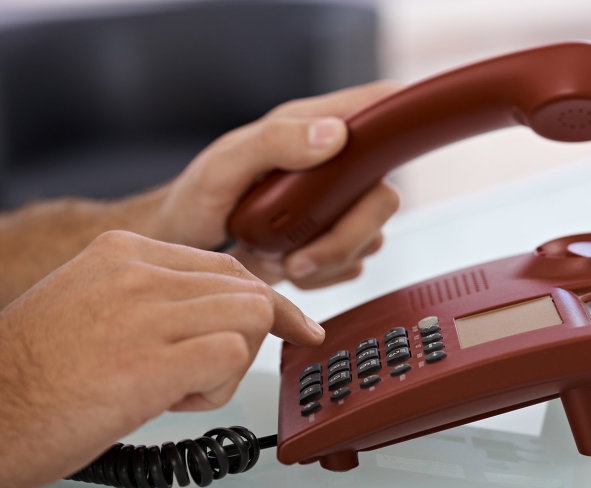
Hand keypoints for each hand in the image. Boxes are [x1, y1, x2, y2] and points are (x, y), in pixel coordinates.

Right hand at [0, 230, 323, 487]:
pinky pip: (233, 356)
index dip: (265, 304)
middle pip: (248, 291)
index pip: (228, 267)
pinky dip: (218, 389)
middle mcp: (139, 272)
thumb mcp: (93, 305)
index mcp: (125, 252)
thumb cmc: (36, 373)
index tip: (293, 325)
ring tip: (177, 388)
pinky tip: (172, 401)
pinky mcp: (152, 360)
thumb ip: (156, 296)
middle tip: (206, 374)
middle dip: (246, 340)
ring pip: (251, 319)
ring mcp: (146, 312)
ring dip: (230, 365)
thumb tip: (222, 310)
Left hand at [154, 81, 401, 287]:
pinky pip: (353, 266)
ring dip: (324, 261)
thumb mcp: (223, 166)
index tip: (404, 137)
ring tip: (276, 256)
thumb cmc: (197, 197)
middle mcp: (335, 165)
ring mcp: (337, 206)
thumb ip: (274, 143)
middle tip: (296, 255)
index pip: (379, 104)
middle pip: (384, 197)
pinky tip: (285, 266)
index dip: (405, 112)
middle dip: (346, 237)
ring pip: (372, 239)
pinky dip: (320, 276)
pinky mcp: (333, 241)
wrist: (183, 245)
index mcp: (313, 127)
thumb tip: (335, 134)